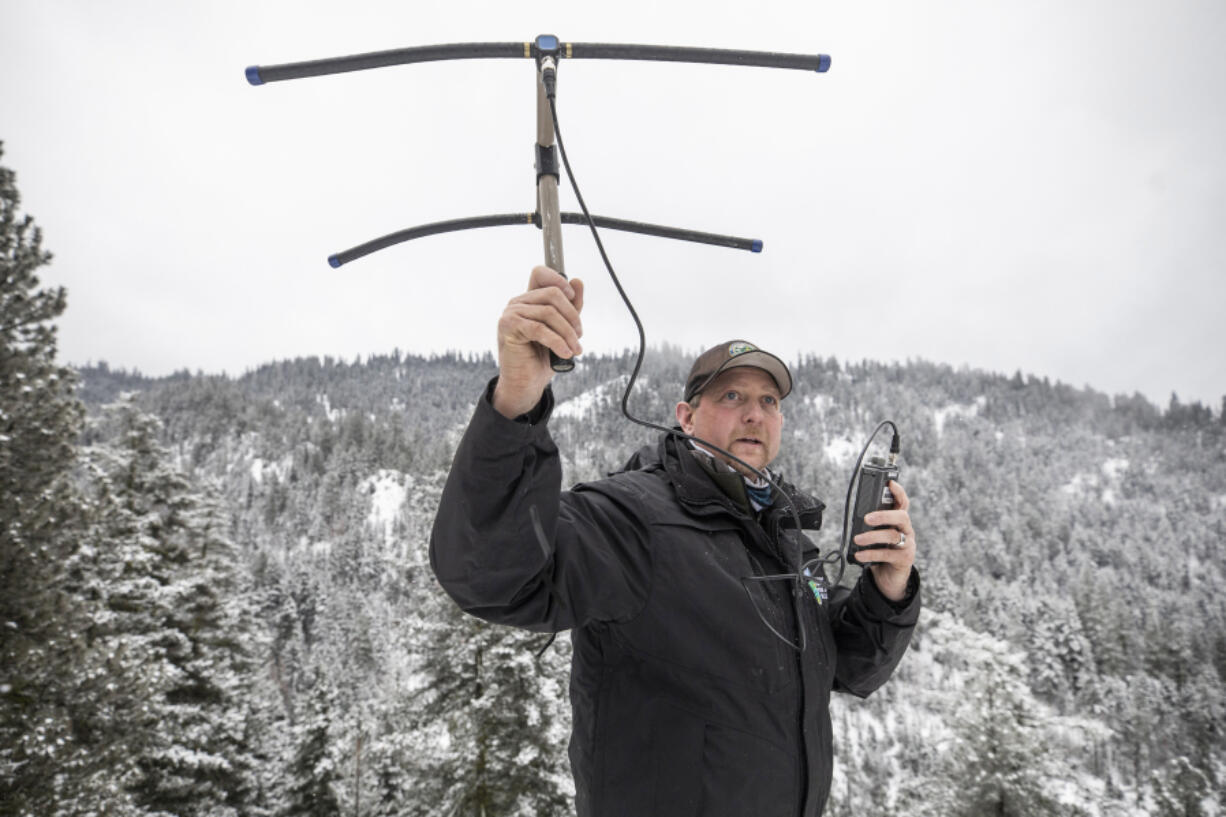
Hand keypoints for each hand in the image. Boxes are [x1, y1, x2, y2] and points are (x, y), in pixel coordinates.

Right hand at [492, 266, 584, 417]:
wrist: (526, 383)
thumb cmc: (542, 358)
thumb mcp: (563, 330)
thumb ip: (571, 307)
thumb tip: (578, 281)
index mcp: (529, 300)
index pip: (540, 274)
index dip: (558, 280)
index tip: (572, 297)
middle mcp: (518, 303)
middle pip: (553, 294)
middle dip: (572, 316)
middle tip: (579, 336)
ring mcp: (511, 314)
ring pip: (549, 313)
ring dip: (568, 333)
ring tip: (575, 349)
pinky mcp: (509, 327)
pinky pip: (540, 329)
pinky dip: (557, 342)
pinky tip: (566, 353)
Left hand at [852, 480, 916, 602]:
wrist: (890, 577)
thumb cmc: (882, 551)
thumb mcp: (877, 535)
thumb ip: (871, 525)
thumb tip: (855, 518)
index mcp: (899, 521)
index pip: (902, 503)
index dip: (898, 492)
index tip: (890, 483)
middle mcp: (906, 530)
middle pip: (901, 517)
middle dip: (884, 515)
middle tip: (867, 518)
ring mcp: (907, 544)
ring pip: (892, 536)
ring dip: (872, 537)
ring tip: (857, 539)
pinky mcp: (904, 559)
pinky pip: (887, 554)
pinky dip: (871, 553)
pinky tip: (859, 554)